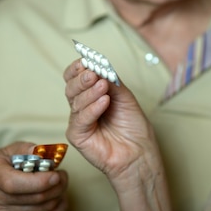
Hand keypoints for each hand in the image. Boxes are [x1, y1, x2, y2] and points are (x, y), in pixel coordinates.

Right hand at [0, 141, 68, 210]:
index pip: (13, 184)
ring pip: (43, 209)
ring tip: (58, 184)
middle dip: (56, 185)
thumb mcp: (11, 150)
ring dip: (58, 195)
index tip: (55, 175)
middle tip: (62, 175)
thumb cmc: (4, 166)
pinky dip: (57, 208)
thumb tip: (41, 152)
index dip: (39, 182)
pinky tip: (56, 197)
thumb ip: (27, 149)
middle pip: (34, 198)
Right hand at [64, 60, 156, 176]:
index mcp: (90, 94)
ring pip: (75, 102)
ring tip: (103, 86)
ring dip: (90, 92)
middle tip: (93, 73)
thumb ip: (112, 82)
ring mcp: (78, 121)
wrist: (139, 151)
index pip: (75, 77)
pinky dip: (92, 108)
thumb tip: (100, 66)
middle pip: (71, 87)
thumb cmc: (133, 126)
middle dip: (82, 78)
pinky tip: (104, 102)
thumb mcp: (125, 96)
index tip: (86, 59)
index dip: (77, 68)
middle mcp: (82, 106)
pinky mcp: (77, 136)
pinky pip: (81, 119)